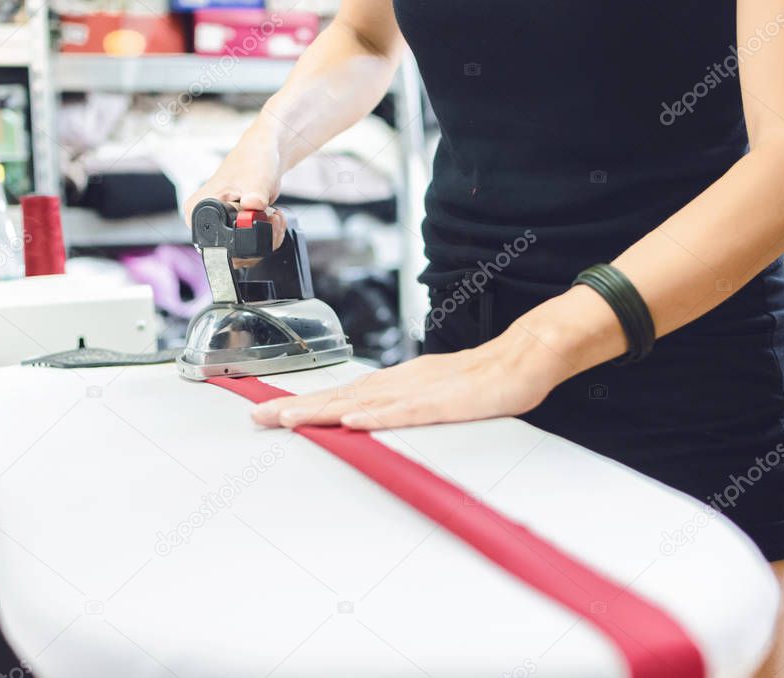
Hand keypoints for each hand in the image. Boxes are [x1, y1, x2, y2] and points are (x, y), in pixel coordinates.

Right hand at [184, 128, 287, 264]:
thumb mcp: (255, 178)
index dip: (241, 244)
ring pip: (247, 252)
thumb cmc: (253, 159)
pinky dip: (270, 234)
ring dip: (269, 236)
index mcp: (197, 211)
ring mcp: (221, 226)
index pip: (213, 248)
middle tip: (270, 217)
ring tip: (272, 213)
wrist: (265, 154)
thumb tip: (252, 204)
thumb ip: (254, 195)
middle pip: (232, 254)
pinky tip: (273, 215)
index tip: (258, 222)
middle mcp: (204, 221)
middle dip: (259, 241)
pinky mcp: (236, 228)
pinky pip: (255, 244)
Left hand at [251, 344, 554, 429]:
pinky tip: (351, 422)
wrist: (523, 356)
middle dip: (299, 408)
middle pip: (342, 397)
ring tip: (288, 420)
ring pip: (363, 402)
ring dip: (324, 411)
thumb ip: (405, 406)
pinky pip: (405, 411)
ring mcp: (422, 391)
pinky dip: (376, 417)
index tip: (272, 412)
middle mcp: (402, 382)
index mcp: (399, 381)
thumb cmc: (483, 378)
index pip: (344, 394)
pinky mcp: (445, 402)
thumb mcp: (435, 394)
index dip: (306, 404)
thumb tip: (373, 419)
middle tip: (259, 418)